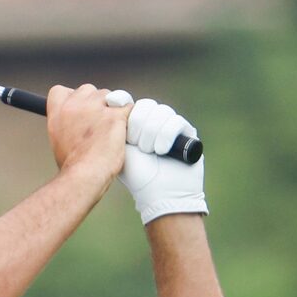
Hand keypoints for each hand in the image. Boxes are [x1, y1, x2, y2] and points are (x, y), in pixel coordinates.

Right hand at [46, 84, 130, 191]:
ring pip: (110, 96)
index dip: (72, 97)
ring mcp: (96, 107)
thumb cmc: (73, 164)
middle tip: (97, 124)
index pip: (61, 90)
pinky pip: (128, 107)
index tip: (78, 108)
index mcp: (58, 111)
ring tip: (108, 132)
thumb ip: (67, 123)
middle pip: (89, 90)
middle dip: (95, 102)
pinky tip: (121, 131)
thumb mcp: (58, 140)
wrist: (85, 175)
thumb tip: (76, 122)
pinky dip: (127, 117)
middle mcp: (75, 105)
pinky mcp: (116, 114)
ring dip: (112, 109)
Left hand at [120, 98, 206, 223]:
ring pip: (161, 112)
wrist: (161, 194)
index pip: (133, 104)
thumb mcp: (120, 150)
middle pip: (146, 106)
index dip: (123, 102)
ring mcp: (171, 127)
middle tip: (138, 145)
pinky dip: (166, 136)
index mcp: (137, 127)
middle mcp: (154, 124)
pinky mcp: (187, 132)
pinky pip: (176, 121)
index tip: (113, 102)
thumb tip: (109, 102)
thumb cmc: (138, 177)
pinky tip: (162, 151)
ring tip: (150, 152)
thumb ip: (115, 128)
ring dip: (152, 133)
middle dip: (139, 125)